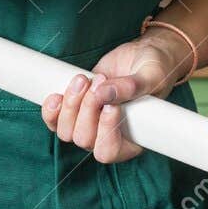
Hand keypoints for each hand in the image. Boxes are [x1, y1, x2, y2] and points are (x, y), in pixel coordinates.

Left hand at [40, 33, 189, 162]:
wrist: (141, 56)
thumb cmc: (155, 70)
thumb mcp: (151, 76)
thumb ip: (132, 87)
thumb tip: (104, 93)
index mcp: (131, 139)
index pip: (109, 152)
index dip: (105, 133)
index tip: (112, 106)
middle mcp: (107, 137)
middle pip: (84, 139)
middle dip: (88, 109)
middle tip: (101, 81)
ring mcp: (89, 125)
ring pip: (66, 131)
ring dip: (71, 104)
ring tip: (84, 79)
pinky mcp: (75, 111)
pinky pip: (54, 121)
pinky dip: (52, 110)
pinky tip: (57, 95)